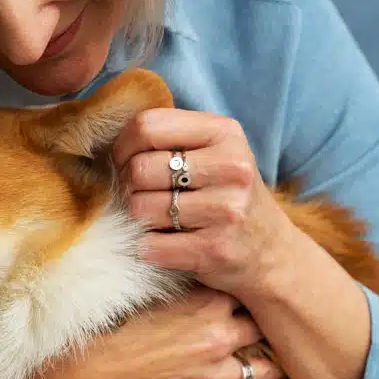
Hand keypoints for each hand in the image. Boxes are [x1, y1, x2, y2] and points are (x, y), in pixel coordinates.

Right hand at [49, 287, 281, 378]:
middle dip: (263, 328)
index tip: (255, 291)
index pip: (248, 293)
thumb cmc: (117, 326)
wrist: (90, 365)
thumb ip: (190, 287)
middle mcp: (217, 340)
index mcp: (207, 307)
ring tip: (268, 364)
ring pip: (262, 373)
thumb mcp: (158, 294)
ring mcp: (210, 378)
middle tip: (267, 326)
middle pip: (261, 330)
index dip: (251, 294)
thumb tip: (206, 270)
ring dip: (266, 368)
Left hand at [112, 108, 290, 296]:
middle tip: (143, 196)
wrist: (271, 254)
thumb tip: (106, 140)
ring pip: (140, 209)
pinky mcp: (214, 248)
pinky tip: (165, 244)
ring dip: (140, 219)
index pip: (147, 125)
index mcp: (225, 133)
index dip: (123, 145)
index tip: (125, 162)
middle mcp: (231, 167)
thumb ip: (171, 137)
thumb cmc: (228, 197)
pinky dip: (148, 248)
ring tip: (160, 221)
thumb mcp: (215, 152)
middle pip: (139, 169)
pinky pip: (151, 246)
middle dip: (130, 187)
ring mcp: (225, 209)